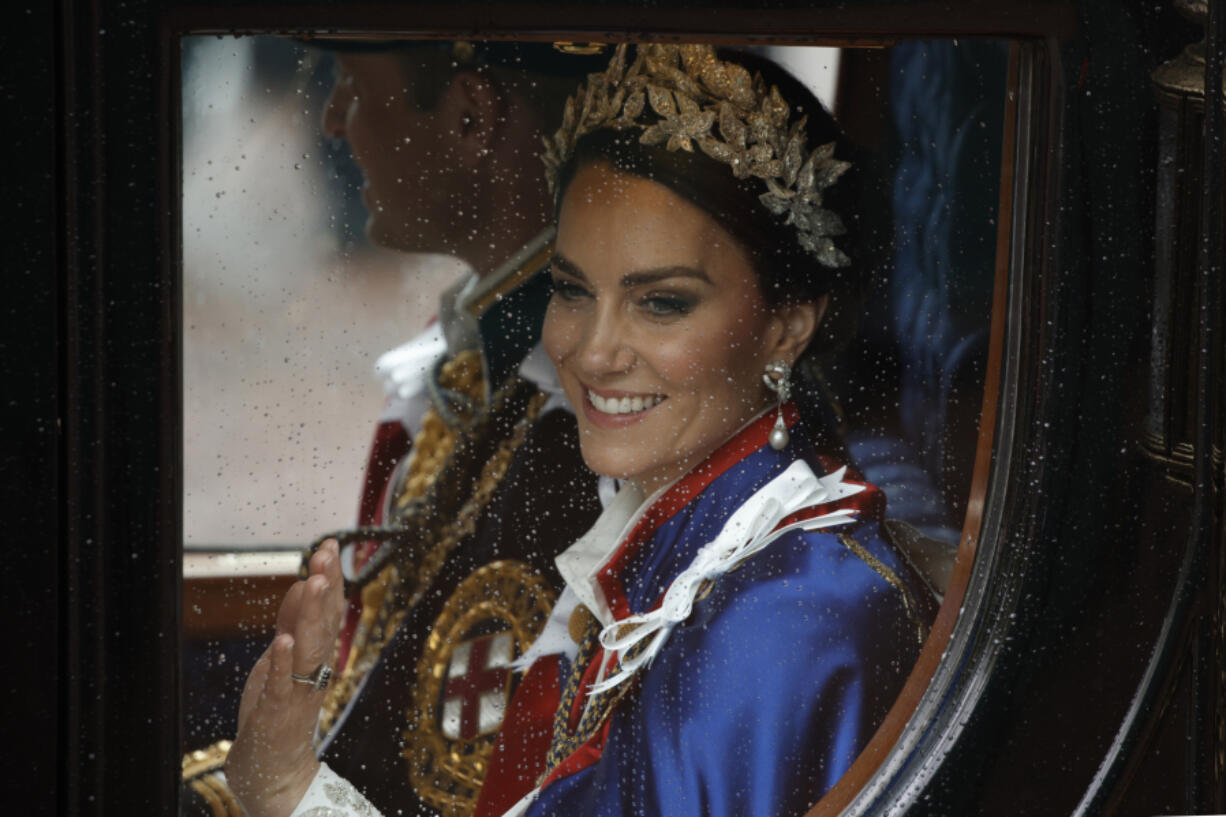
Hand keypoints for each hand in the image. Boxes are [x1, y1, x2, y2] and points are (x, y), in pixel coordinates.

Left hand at [227, 539, 344, 816]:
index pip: (329, 609)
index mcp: (316, 655)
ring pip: (308, 649)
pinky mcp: (277, 713)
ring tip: (314, 582)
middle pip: (324, 623)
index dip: (331, 576)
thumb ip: (294, 622)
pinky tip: (283, 641)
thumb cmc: (278, 711)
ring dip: (312, 615)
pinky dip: (284, 664)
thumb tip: (304, 581)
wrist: (274, 771)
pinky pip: (281, 686)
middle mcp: (314, 669)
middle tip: (327, 553)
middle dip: (326, 587)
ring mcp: (298, 691)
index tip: (331, 543)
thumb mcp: (284, 658)